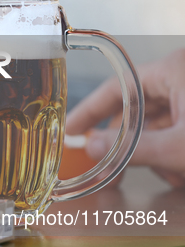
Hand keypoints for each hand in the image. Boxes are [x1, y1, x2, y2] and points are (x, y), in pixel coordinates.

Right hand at [66, 49, 184, 186]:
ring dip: (157, 155)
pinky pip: (177, 130)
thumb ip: (132, 148)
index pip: (118, 88)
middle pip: (137, 111)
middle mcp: (182, 76)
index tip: (71, 130)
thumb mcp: (178, 148)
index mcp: (174, 70)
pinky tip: (180, 173)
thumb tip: (92, 147)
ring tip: (170, 176)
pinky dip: (173, 153)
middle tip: (109, 171)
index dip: (90, 111)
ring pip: (158, 125)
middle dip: (129, 147)